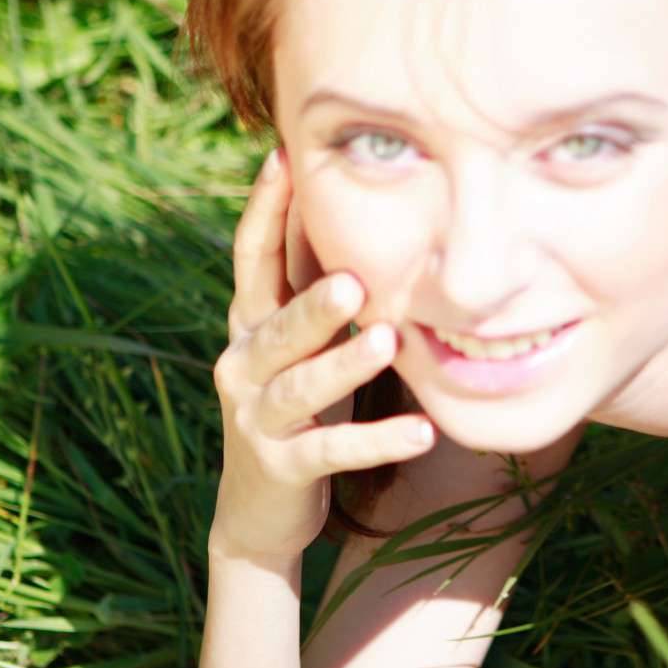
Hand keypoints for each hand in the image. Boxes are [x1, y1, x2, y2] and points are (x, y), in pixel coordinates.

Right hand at [209, 148, 434, 561]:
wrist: (260, 510)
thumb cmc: (296, 405)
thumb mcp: (300, 341)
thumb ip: (315, 283)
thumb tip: (355, 207)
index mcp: (250, 323)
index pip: (252, 257)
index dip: (264, 209)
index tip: (283, 157)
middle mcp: (243, 363)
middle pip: (276, 322)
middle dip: (313, 299)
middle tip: (354, 276)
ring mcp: (258, 418)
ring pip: (301, 385)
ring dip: (344, 365)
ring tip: (386, 344)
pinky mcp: (283, 466)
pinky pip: (333, 450)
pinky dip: (379, 440)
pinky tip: (423, 432)